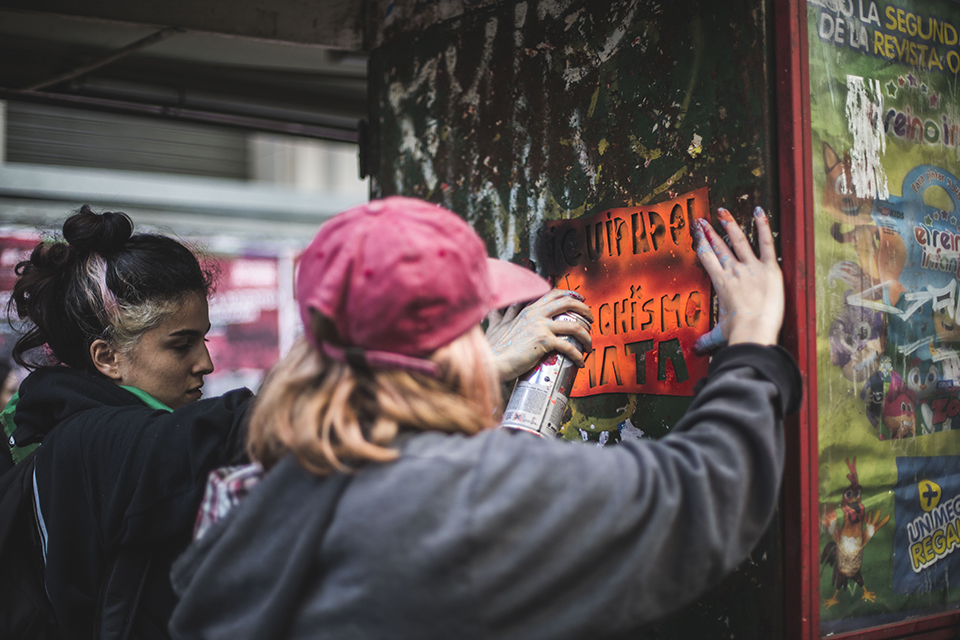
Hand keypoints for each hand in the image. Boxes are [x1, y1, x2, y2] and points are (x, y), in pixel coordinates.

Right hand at [486, 289, 593, 381]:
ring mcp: (540, 327)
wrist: (493, 361)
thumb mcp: (496, 325)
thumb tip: (494, 310)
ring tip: (589, 344)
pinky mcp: (543, 342)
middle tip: (591, 319)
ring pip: (573, 325)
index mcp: (528, 310)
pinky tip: (580, 361)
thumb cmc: (494, 347)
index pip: (552, 294)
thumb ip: (500, 315)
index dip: (569, 294)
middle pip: (567, 302)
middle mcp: (535, 314)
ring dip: (586, 335)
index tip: (580, 299)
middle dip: (584, 308)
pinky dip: (578, 355)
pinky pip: (569, 346)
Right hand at [692, 206, 783, 352]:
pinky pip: (766, 243)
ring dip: (729, 225)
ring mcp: (751, 267)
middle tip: (702, 220)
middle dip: (709, 232)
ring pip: (738, 240)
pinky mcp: (770, 268)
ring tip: (723, 212)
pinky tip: (758, 212)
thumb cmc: (737, 333)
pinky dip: (762, 226)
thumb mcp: (719, 335)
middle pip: (718, 247)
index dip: (701, 244)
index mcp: (720, 283)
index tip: (697, 234)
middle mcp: (732, 271)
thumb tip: (695, 350)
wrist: (754, 330)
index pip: (707, 258)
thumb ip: (707, 339)